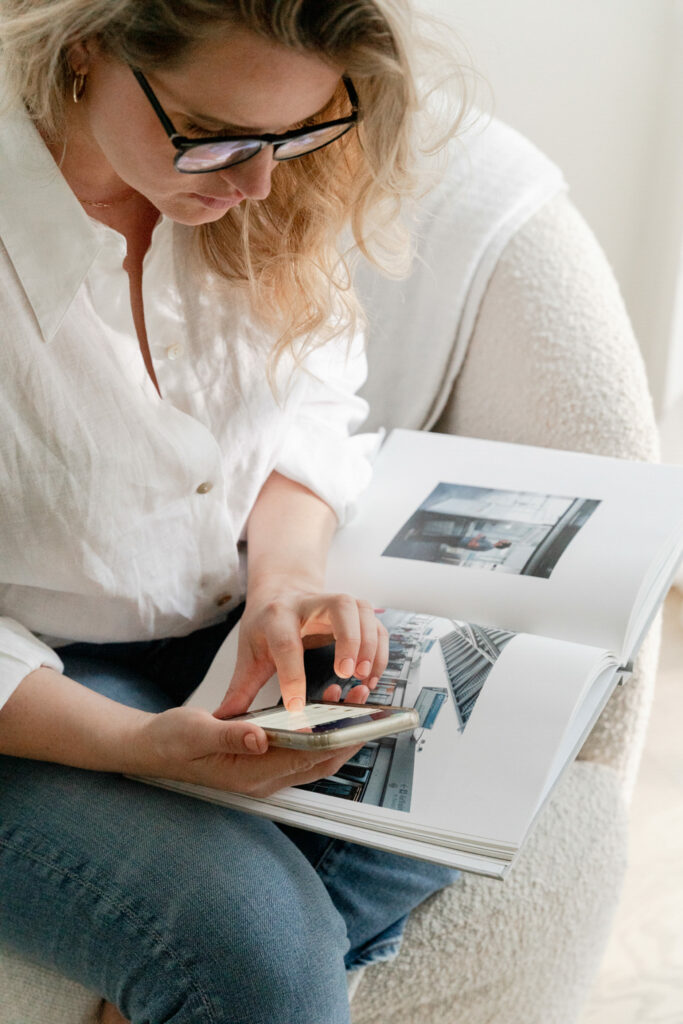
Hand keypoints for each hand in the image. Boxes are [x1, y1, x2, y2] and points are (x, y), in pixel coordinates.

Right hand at [135, 705, 362, 797]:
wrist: (151, 747)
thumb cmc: (171, 741)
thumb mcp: (197, 731)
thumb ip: (230, 734)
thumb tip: (260, 736)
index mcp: (249, 774)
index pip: (304, 762)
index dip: (335, 744)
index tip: (358, 724)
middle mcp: (261, 779)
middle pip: (317, 763)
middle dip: (345, 738)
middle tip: (365, 708)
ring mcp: (262, 772)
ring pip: (311, 758)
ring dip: (333, 734)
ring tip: (349, 702)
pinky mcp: (260, 761)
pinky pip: (298, 751)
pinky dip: (316, 733)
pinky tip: (321, 709)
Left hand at [213, 587, 388, 717]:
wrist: (281, 591)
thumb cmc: (266, 624)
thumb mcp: (249, 654)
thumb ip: (240, 689)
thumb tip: (222, 719)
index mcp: (277, 615)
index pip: (285, 642)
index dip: (292, 675)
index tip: (297, 707)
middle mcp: (310, 603)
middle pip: (338, 607)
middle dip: (347, 639)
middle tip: (346, 674)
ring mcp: (335, 603)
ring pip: (362, 610)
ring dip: (369, 644)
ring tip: (363, 677)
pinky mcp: (354, 611)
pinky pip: (376, 623)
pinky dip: (380, 648)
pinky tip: (372, 674)